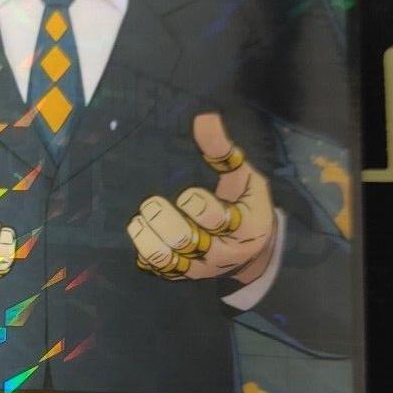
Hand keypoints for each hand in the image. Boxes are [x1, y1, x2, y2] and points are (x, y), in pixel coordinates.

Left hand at [127, 113, 277, 287]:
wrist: (253, 248)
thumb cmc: (245, 203)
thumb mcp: (244, 176)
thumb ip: (223, 151)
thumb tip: (204, 118)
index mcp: (244, 227)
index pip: (214, 218)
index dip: (195, 203)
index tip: (187, 194)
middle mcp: (222, 252)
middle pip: (184, 240)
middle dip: (163, 220)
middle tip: (151, 204)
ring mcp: (201, 267)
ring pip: (166, 259)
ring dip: (146, 239)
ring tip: (139, 221)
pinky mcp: (185, 275)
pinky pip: (158, 269)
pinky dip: (145, 254)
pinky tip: (142, 237)